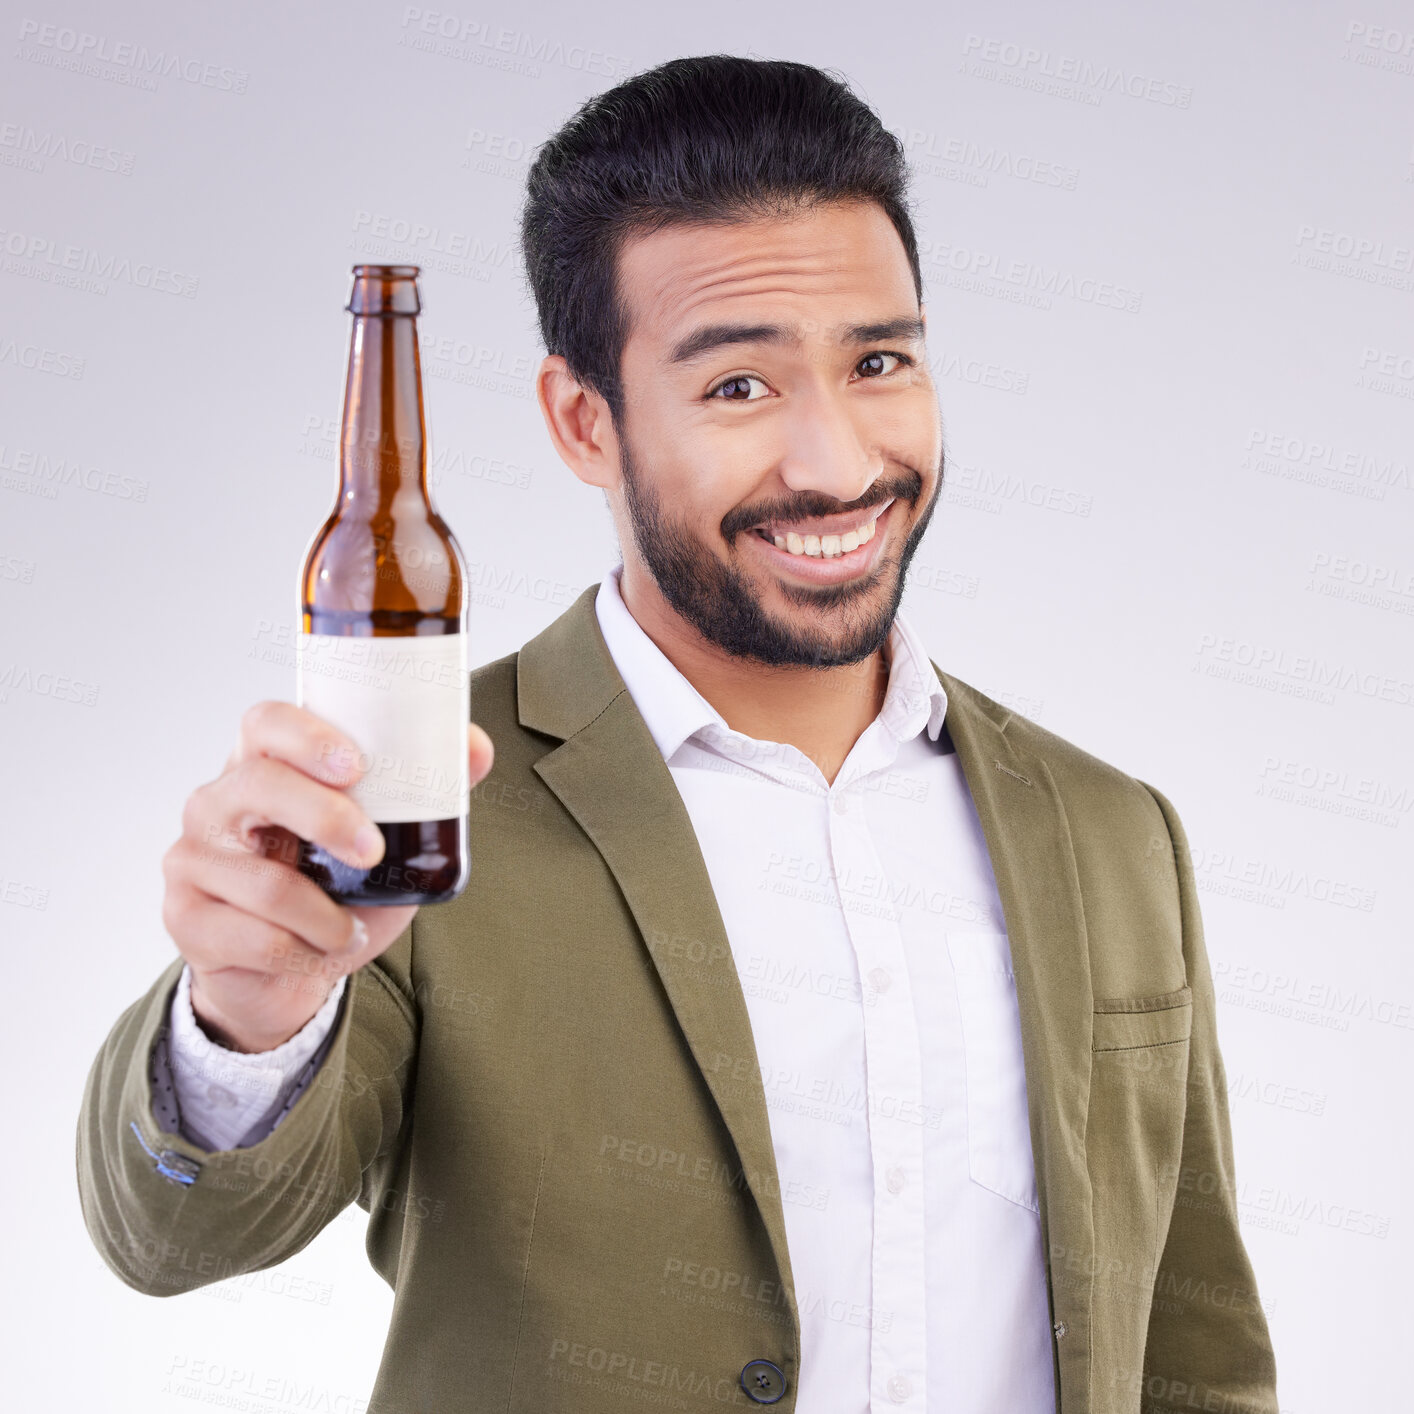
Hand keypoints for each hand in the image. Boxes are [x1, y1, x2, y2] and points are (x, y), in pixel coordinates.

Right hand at [160, 701, 493, 1051]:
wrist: (288, 970)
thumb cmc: (335, 888)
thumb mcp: (387, 839)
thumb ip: (427, 791)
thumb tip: (476, 748)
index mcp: (263, 765)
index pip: (266, 722)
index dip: (307, 736)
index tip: (355, 764)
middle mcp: (217, 803)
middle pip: (259, 785)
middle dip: (326, 817)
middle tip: (373, 850)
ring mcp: (193, 859)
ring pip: (264, 882)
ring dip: (324, 915)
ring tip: (348, 928)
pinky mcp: (185, 918)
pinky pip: (253, 936)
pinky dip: (303, 951)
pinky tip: (320, 951)